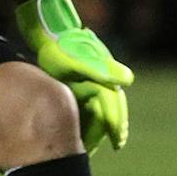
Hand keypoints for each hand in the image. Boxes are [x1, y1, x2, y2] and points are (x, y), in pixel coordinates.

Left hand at [17, 0, 133, 152]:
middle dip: (115, 127)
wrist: (49, 31)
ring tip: (102, 141)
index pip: (115, 106)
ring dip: (104, 123)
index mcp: (105, 76)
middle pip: (113, 108)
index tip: (118, 141)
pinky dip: (93, 115)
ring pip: (104, 106)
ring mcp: (94, 79)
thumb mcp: (78, 59)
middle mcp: (103, 79)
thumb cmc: (61, 47)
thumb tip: (127, 81)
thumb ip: (101, 69)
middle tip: (116, 145)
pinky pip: (92, 102)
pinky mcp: (83, 80)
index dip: (117, 125)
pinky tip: (86, 126)